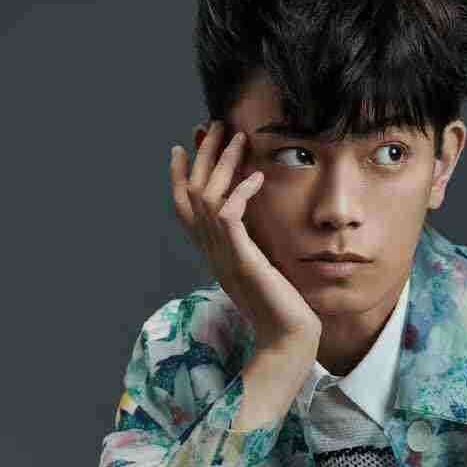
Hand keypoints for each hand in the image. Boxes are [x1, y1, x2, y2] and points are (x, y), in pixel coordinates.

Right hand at [170, 120, 322, 361]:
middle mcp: (213, 253)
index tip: (183, 147)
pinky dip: (241, 192)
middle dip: (201, 157)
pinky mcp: (243, 261)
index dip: (179, 177)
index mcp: (214, 255)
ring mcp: (225, 257)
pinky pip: (230, 216)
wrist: (287, 340)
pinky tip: (256, 176)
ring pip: (208, 198)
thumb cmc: (281, 310)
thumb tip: (251, 229)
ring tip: (237, 137)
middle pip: (191, 195)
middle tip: (210, 126)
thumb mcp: (260, 271)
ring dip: (222, 164)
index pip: (184, 210)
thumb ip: (250, 248)